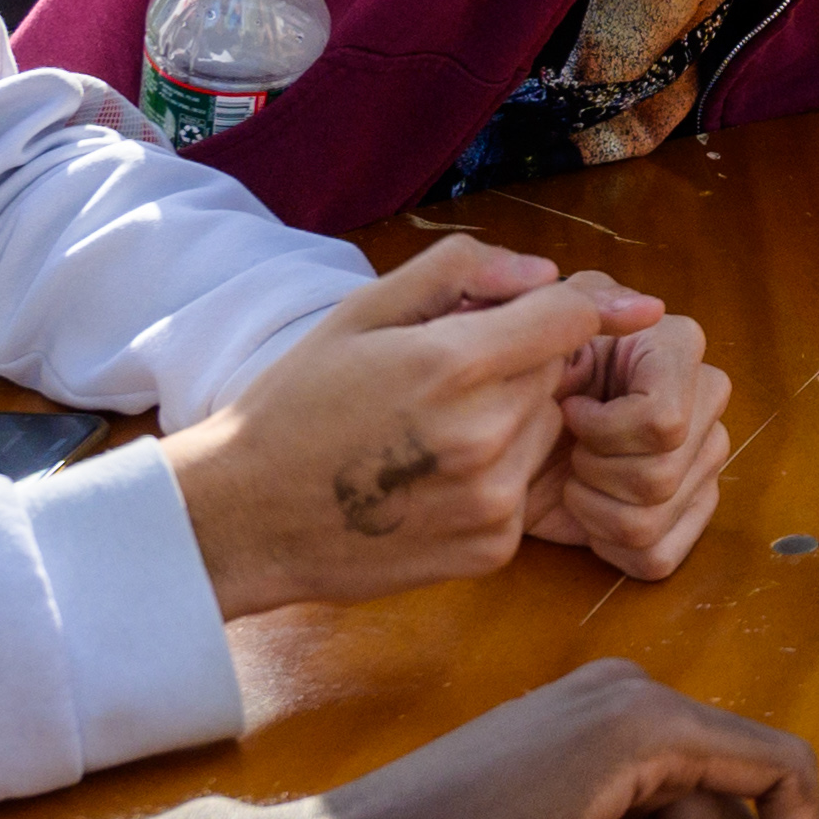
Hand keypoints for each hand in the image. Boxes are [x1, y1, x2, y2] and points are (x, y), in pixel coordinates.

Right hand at [167, 237, 641, 617]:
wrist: (247, 517)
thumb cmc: (297, 404)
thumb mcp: (360, 312)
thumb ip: (459, 271)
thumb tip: (546, 270)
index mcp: (451, 365)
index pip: (570, 319)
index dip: (570, 305)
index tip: (571, 309)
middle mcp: (484, 436)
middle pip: (557, 372)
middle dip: (519, 362)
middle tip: (444, 377)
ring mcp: (492, 500)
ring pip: (547, 429)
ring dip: (513, 420)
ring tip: (432, 431)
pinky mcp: (492, 548)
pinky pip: (526, 487)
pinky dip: (498, 476)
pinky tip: (433, 478)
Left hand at [539, 305, 734, 578]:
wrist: (505, 427)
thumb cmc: (518, 376)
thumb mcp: (534, 327)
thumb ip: (580, 304)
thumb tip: (648, 309)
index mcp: (678, 347)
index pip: (662, 424)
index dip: (603, 431)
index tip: (569, 410)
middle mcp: (706, 401)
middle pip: (658, 477)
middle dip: (592, 472)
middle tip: (569, 447)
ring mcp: (705, 461)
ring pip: (653, 520)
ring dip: (593, 508)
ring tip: (574, 476)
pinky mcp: (690, 513)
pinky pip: (658, 555)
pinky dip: (609, 544)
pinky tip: (591, 511)